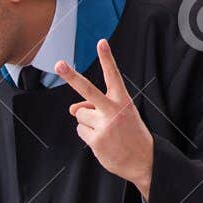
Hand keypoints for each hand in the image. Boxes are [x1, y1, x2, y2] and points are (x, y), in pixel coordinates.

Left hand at [55, 37, 153, 200]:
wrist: (144, 160)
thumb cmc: (130, 133)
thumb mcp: (119, 115)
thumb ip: (96, 107)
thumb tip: (72, 109)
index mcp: (123, 100)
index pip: (114, 75)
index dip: (107, 58)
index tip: (101, 42)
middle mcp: (113, 110)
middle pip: (88, 90)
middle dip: (72, 76)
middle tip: (59, 64)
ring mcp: (104, 125)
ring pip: (80, 115)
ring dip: (88, 122)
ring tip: (105, 131)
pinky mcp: (96, 140)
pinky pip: (80, 130)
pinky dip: (88, 134)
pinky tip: (102, 140)